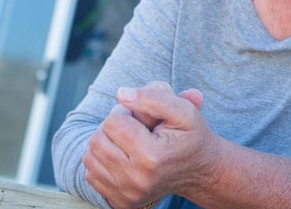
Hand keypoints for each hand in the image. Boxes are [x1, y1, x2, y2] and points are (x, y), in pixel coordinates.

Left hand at [83, 82, 211, 208]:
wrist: (199, 171)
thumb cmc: (190, 136)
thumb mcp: (183, 110)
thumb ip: (153, 97)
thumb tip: (121, 93)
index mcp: (151, 157)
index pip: (112, 122)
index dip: (124, 112)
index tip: (141, 117)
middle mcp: (137, 180)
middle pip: (97, 140)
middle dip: (112, 127)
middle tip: (133, 128)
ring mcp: (127, 194)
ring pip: (90, 157)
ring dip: (106, 144)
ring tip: (128, 142)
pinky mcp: (120, 202)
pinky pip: (91, 175)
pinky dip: (103, 162)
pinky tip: (124, 158)